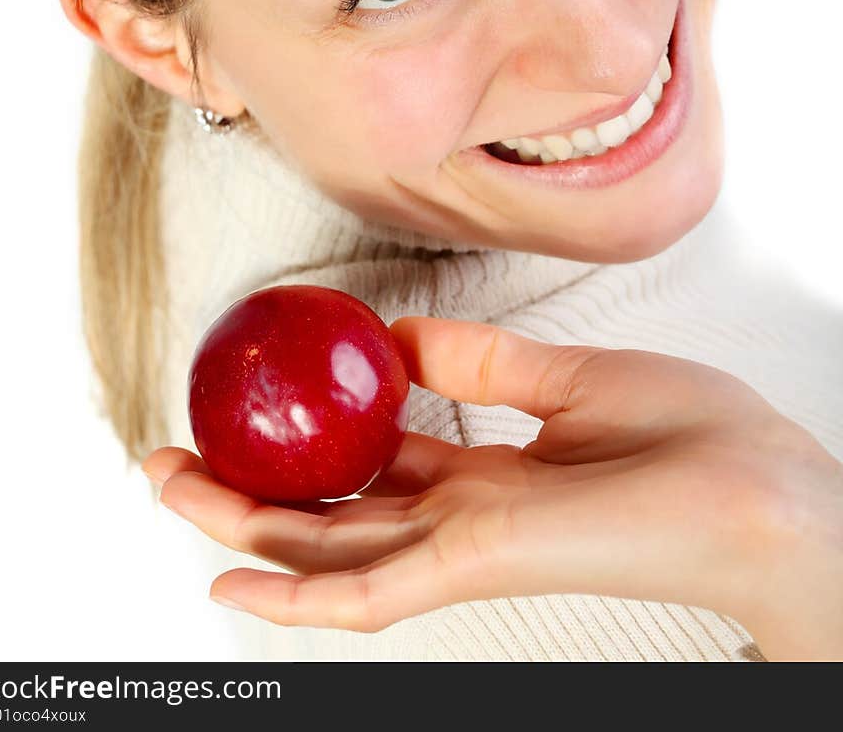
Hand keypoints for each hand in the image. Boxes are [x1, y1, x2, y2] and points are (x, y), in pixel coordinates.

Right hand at [143, 317, 842, 657]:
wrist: (764, 492)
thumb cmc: (693, 438)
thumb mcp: (567, 376)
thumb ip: (479, 359)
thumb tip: (396, 332)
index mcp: (483, 476)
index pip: (370, 468)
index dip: (304, 445)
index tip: (250, 406)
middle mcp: (458, 518)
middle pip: (327, 515)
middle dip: (244, 491)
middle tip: (170, 456)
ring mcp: (461, 548)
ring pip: (325, 555)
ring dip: (240, 531)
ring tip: (167, 488)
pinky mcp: (474, 563)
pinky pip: (366, 593)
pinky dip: (294, 598)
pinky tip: (231, 582)